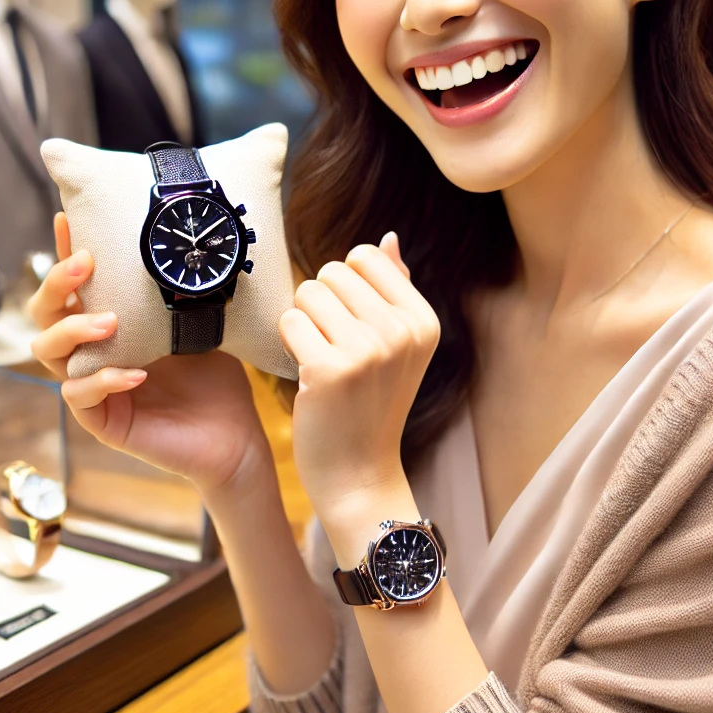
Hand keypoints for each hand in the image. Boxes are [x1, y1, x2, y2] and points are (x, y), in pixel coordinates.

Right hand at [29, 213, 268, 496]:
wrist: (234, 435)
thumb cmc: (214, 377)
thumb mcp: (196, 323)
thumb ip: (176, 292)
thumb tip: (178, 243)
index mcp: (109, 324)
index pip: (74, 286)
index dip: (62, 253)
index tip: (66, 219)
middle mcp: (90, 351)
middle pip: (44, 314)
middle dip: (56, 284)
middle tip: (86, 264)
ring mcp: (91, 386)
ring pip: (49, 352)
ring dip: (74, 329)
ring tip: (110, 321)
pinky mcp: (102, 421)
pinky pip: (79, 396)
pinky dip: (103, 380)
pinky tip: (135, 374)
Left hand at [278, 233, 438, 512]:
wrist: (360, 475)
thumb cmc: (372, 405)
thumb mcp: (400, 347)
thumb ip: (394, 289)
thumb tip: (388, 237)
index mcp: (423, 320)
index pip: (365, 257)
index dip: (345, 285)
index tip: (351, 324)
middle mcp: (401, 332)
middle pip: (332, 271)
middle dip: (321, 302)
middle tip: (333, 346)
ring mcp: (367, 351)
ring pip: (307, 292)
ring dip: (303, 321)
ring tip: (320, 358)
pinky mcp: (328, 370)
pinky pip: (289, 322)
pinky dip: (288, 344)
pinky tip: (306, 374)